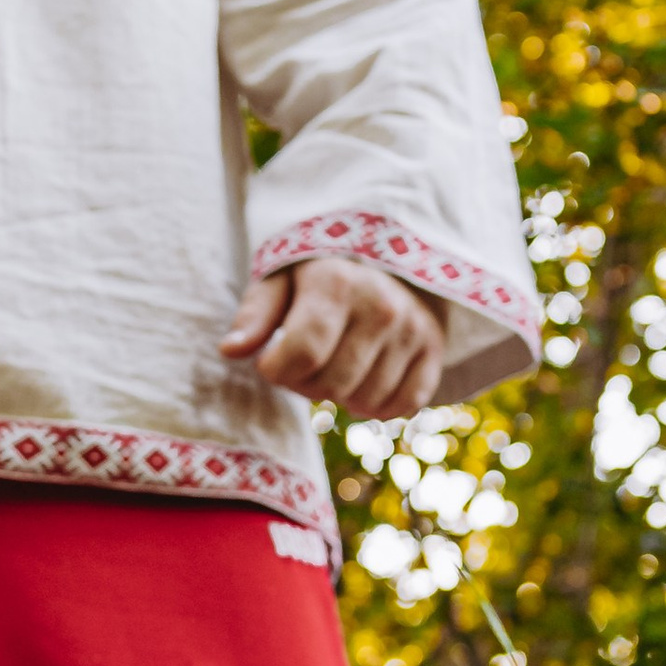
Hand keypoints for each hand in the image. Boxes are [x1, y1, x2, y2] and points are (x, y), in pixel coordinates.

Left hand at [219, 254, 444, 421]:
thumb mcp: (281, 278)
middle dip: (306, 383)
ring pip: (364, 402)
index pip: (301, 355)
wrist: (388, 258)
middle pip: (331, 385)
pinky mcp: (434, 350)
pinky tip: (364, 377)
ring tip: (336, 361)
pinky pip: (401, 406)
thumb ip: (255, 314)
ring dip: (340, 394)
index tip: (271, 359)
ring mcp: (413, 330)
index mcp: (337, 283)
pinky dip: (376, 405)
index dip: (276, 369)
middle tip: (305, 359)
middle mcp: (382, 306)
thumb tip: (230, 350)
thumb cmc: (320, 273)